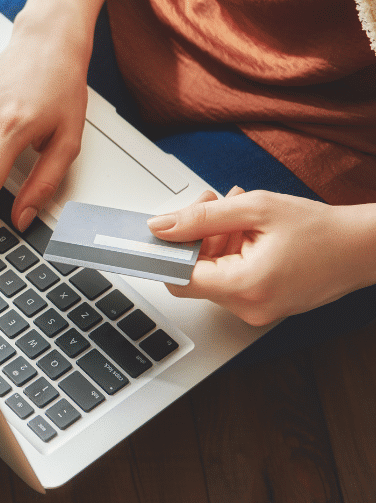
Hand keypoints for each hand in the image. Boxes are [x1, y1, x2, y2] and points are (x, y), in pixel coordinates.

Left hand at [148, 188, 375, 325]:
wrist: (364, 248)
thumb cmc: (321, 229)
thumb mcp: (255, 209)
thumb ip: (202, 217)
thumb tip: (161, 226)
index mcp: (244, 287)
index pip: (179, 277)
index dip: (167, 251)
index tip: (161, 231)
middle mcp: (247, 308)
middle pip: (194, 274)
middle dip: (196, 236)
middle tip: (213, 204)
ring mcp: (255, 311)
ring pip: (212, 274)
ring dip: (215, 241)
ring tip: (238, 213)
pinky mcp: (262, 306)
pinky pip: (231, 280)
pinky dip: (231, 253)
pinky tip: (248, 230)